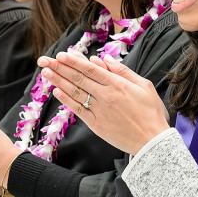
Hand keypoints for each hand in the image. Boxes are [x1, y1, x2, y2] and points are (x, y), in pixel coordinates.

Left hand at [37, 50, 168, 153]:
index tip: (61, 54)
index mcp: (118, 84)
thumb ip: (123, 71)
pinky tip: (56, 91)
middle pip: (79, 78)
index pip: (91, 69)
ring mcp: (99, 111)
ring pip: (75, 92)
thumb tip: (104, 60)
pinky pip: (78, 110)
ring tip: (46, 72)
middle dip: (60, 68)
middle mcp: (105, 96)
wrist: (152, 142)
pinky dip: (66, 100)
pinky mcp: (96, 124)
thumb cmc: (151, 112)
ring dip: (59, 81)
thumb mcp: (144, 86)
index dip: (74, 61)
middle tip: (45, 60)